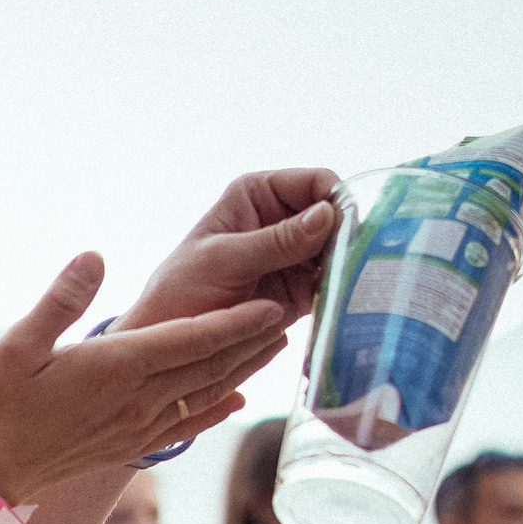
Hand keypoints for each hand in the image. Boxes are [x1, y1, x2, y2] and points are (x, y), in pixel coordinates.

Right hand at [0, 253, 286, 503]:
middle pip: (209, 365)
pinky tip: (235, 400)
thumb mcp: (15, 344)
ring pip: (205, 393)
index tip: (270, 303)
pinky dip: (216, 410)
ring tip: (275, 345)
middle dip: (252, 340)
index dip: (234, 321)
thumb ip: (59, 300)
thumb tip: (94, 257)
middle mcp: (136, 399)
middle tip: (290, 314)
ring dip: (244, 369)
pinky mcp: (128, 445)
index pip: (190, 340)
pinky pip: (185, 426)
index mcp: (115, 368)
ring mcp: (136, 426)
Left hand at [120, 169, 342, 330]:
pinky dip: (342, 289)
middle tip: (352, 264)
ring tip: (349, 285)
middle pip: (336, 216)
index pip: (316, 182)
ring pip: (341, 249)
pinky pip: (334, 282)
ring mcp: (295, 253)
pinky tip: (345, 301)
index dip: (337, 202)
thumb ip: (276, 240)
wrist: (170, 341)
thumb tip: (326, 215)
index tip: (346, 230)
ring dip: (348, 265)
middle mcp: (282, 217)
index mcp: (259, 193)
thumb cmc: (182, 290)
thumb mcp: (225, 261)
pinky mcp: (302, 287)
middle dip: (347, 237)